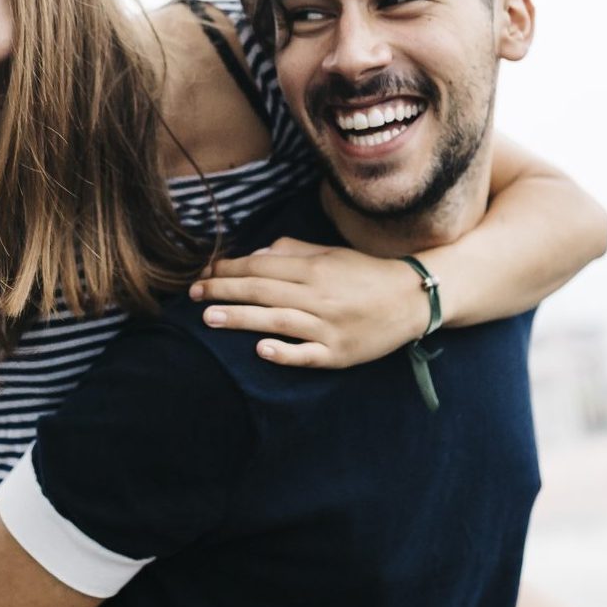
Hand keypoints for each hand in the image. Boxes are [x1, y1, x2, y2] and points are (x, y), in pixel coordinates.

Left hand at [188, 237, 428, 367]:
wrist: (414, 299)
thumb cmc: (367, 274)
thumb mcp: (333, 254)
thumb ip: (295, 252)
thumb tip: (259, 253)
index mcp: (316, 269)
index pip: (263, 267)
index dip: (231, 268)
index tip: (205, 271)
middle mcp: (320, 296)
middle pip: (263, 291)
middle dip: (224, 291)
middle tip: (192, 293)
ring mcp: (329, 327)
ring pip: (278, 321)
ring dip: (241, 319)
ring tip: (209, 317)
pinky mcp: (339, 353)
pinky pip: (308, 354)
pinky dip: (285, 352)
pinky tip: (261, 350)